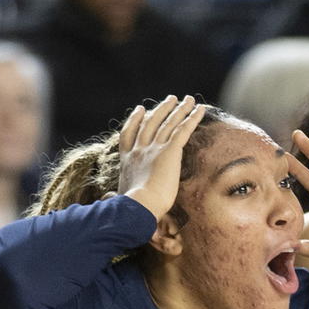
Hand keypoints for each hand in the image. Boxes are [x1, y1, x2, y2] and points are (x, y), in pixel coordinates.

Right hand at [117, 95, 205, 219]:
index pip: (129, 133)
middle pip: (152, 122)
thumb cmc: (131, 209)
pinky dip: (193, 118)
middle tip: (171, 99)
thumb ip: (115, 195)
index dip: (136, 120)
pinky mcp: (170, 151)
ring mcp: (154, 148)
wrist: (139, 206)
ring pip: (169, 123)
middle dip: (162, 109)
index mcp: (127, 160)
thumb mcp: (120, 198)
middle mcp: (139, 150)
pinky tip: (200, 109)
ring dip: (180, 109)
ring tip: (188, 99)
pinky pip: (183, 130)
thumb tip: (108, 199)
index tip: (140, 109)